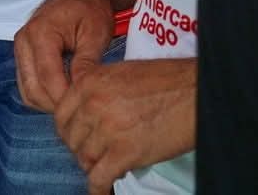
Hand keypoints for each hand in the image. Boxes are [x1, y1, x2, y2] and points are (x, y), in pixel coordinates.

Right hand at [13, 0, 116, 111]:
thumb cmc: (90, 7)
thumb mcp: (96, 34)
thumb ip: (87, 64)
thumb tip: (83, 93)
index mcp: (40, 33)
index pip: (48, 80)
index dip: (67, 100)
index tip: (89, 108)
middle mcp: (23, 41)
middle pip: (32, 90)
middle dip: (58, 105)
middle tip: (84, 108)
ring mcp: (20, 48)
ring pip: (27, 92)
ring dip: (49, 103)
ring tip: (76, 101)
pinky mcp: (23, 54)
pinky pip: (27, 85)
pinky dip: (44, 95)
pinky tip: (66, 92)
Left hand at [55, 58, 195, 193]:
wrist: (196, 92)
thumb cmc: (167, 81)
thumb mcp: (120, 74)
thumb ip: (97, 90)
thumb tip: (86, 110)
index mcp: (89, 82)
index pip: (61, 114)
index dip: (68, 131)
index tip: (75, 138)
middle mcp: (93, 104)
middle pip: (71, 138)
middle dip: (80, 149)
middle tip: (93, 154)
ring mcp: (108, 129)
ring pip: (84, 158)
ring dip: (92, 166)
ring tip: (104, 167)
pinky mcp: (126, 152)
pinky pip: (100, 176)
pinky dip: (98, 187)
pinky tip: (100, 190)